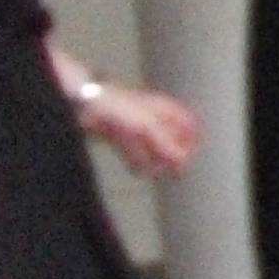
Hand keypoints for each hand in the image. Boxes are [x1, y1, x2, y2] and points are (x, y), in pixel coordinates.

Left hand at [82, 85, 198, 176]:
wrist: (86, 106)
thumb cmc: (119, 109)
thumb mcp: (149, 129)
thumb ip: (168, 146)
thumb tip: (183, 163)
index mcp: (167, 109)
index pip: (190, 125)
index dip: (192, 142)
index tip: (187, 158)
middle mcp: (155, 116)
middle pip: (171, 138)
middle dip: (171, 155)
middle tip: (170, 170)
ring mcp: (138, 124)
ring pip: (153, 146)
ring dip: (154, 160)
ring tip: (153, 172)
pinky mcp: (122, 133)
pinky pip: (135, 149)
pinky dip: (137, 160)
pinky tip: (136, 168)